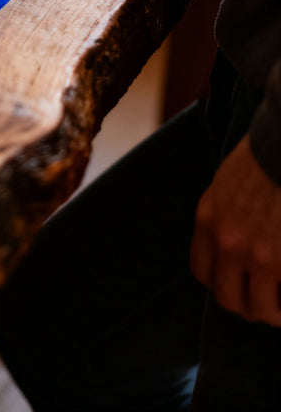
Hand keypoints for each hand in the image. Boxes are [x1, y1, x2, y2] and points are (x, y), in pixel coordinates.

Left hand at [190, 136, 280, 325]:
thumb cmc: (263, 161)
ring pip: (260, 308)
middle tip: (264, 305)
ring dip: (273, 313)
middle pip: (227, 298)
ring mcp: (257, 254)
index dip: (220, 284)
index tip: (237, 286)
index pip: (202, 272)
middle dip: (247, 306)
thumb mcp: (225, 186)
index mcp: (208, 220)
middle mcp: (227, 241)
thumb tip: (229, 246)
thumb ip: (223, 217)